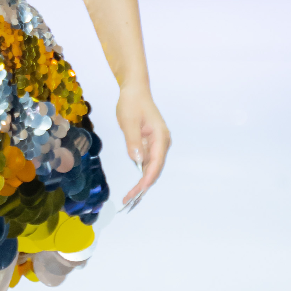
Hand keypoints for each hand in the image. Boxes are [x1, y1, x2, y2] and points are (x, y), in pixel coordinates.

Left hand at [114, 81, 170, 206]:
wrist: (134, 90)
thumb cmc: (132, 103)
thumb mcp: (129, 121)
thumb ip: (133, 141)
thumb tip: (138, 161)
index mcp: (160, 137)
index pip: (155, 164)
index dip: (146, 180)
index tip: (137, 192)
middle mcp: (162, 143)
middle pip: (155, 169)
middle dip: (143, 186)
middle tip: (128, 199)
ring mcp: (157, 144)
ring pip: (151, 168)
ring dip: (141, 182)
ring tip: (128, 197)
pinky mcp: (150, 144)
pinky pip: (146, 162)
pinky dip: (140, 173)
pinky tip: (132, 184)